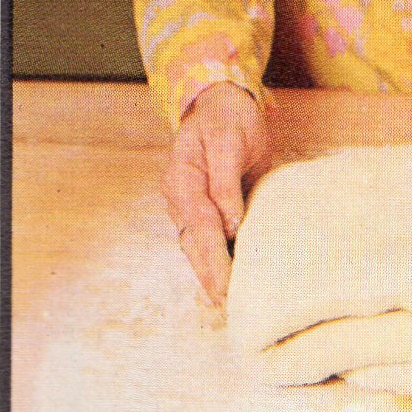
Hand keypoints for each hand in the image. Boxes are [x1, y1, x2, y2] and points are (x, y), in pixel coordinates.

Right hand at [161, 81, 271, 304]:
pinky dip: (212, 263)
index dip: (215, 259)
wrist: (222, 104)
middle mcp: (180, 197)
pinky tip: (224, 283)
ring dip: (209, 276)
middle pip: (194, 244)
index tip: (228, 285)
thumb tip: (230, 224)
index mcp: (184, 178)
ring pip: (195, 247)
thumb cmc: (229, 120)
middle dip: (210, 278)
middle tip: (228, 307)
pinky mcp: (200, 209)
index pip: (201, 227)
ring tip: (225, 305)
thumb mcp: (231, 142)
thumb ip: (227, 183)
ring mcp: (186, 205)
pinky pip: (203, 241)